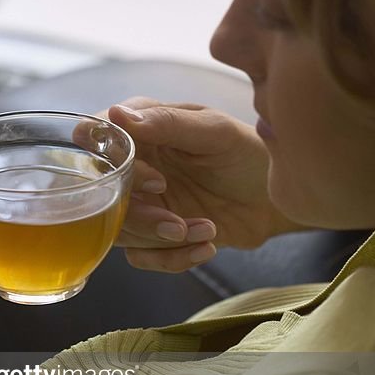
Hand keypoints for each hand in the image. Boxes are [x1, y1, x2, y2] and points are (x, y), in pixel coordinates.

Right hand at [107, 98, 298, 273]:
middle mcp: (135, 164)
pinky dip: (172, 258)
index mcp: (143, 128)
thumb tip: (119, 115)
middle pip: (103, 192)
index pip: (98, 139)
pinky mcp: (154, 234)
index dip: (113, 163)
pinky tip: (207, 245)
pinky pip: (140, 256)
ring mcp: (141, 201)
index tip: (153, 179)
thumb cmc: (249, 154)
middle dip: (140, 214)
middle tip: (175, 220)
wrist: (275, 201)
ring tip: (205, 229)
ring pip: (118, 229)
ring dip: (159, 238)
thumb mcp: (215, 132)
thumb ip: (167, 122)